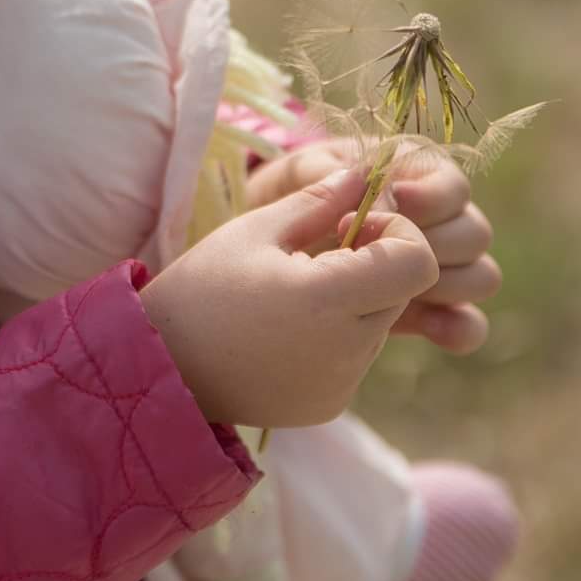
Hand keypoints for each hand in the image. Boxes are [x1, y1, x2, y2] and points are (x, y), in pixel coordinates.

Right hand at [139, 165, 439, 427]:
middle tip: (317, 254)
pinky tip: (285, 331)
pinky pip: (356, 358)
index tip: (349, 228)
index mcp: (327, 300)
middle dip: (374, 264)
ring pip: (381, 323)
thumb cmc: (202, 286)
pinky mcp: (329, 405)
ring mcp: (340, 384)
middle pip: (403, 291)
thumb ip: (318, 200)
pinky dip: (336, 337)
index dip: (397, 234)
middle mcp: (346, 351)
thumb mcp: (255, 229)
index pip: (418, 262)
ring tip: (292, 295)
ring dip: (355, 300)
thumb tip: (365, 175)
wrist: (162, 364)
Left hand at [245, 140, 500, 353]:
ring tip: (394, 290)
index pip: (454, 186)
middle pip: (475, 232)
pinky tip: (429, 330)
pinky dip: (457, 329)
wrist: (271, 244)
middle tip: (378, 254)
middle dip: (434, 244)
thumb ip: (327, 175)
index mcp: (414, 173)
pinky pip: (468, 324)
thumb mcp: (299, 174)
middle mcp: (439, 218)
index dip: (433, 197)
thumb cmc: (288, 195)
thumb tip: (367, 185)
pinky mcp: (432, 309)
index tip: (396, 202)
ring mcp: (441, 265)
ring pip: (481, 276)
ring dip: (446, 286)